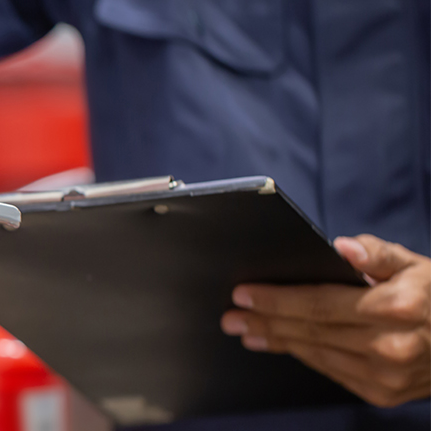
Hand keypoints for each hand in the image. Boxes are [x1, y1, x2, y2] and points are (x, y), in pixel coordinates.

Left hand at [221, 234, 430, 406]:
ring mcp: (386, 377)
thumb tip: (343, 247)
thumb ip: (378, 254)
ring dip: (278, 342)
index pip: (319, 303)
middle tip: (231, 316)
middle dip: (265, 322)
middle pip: (311, 331)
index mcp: (396, 308)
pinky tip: (283, 345)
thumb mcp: (417, 265)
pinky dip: (304, 356)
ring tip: (247, 330)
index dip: (277, 299)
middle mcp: (390, 346)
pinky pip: (331, 372)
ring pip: (316, 354)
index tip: (244, 293)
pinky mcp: (383, 395)